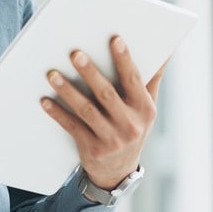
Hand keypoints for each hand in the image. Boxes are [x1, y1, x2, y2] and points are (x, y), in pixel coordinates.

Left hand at [40, 35, 165, 188]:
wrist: (118, 171)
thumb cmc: (132, 128)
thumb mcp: (147, 108)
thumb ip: (152, 79)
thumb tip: (166, 52)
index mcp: (144, 109)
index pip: (134, 80)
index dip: (125, 60)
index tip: (115, 40)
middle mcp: (130, 124)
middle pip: (107, 94)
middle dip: (90, 73)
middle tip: (75, 54)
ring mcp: (111, 139)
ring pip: (87, 110)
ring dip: (68, 91)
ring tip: (53, 75)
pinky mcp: (92, 149)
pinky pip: (72, 127)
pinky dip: (58, 113)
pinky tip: (45, 100)